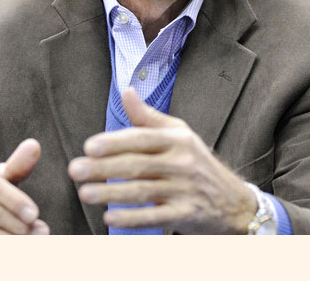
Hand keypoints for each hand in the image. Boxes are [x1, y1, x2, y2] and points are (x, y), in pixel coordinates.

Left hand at [68, 88, 256, 233]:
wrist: (234, 201)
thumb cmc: (198, 164)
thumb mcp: (180, 134)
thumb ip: (148, 117)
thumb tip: (126, 91)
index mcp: (179, 139)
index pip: (143, 138)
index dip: (115, 142)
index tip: (89, 146)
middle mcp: (183, 162)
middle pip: (138, 165)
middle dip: (104, 168)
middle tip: (75, 170)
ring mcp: (185, 190)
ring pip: (143, 191)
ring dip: (111, 193)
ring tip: (85, 194)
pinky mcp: (186, 214)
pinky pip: (155, 217)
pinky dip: (131, 218)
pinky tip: (110, 217)